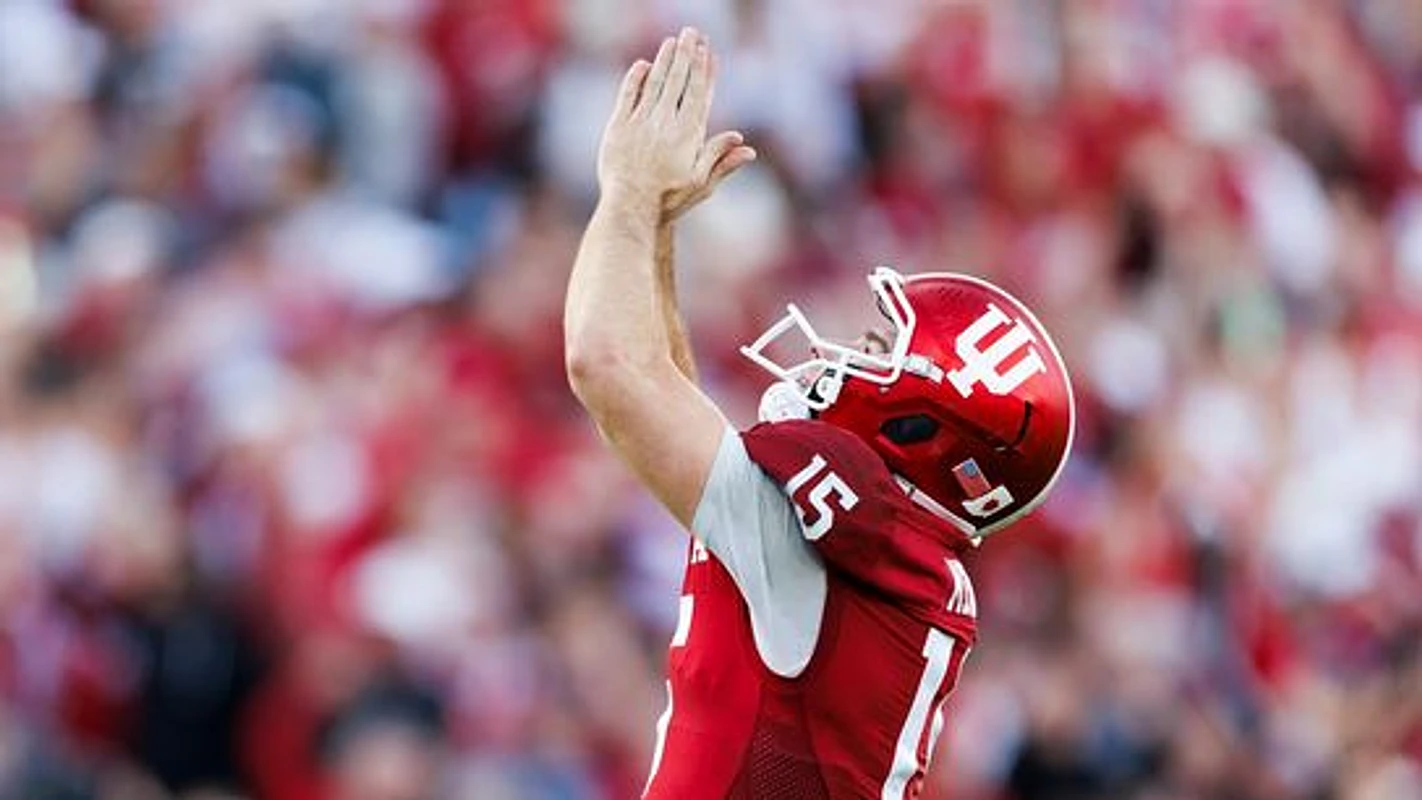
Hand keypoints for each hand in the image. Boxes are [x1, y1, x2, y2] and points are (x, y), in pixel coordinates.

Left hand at [597, 28, 755, 218]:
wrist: (629, 208)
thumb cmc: (669, 199)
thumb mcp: (702, 184)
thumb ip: (722, 160)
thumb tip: (746, 145)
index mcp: (688, 134)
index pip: (699, 94)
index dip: (705, 71)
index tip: (709, 51)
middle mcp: (665, 123)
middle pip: (679, 81)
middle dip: (687, 55)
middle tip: (692, 33)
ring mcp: (641, 122)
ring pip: (655, 83)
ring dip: (665, 60)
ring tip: (672, 41)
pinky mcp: (618, 127)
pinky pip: (628, 95)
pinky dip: (636, 78)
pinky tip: (643, 65)